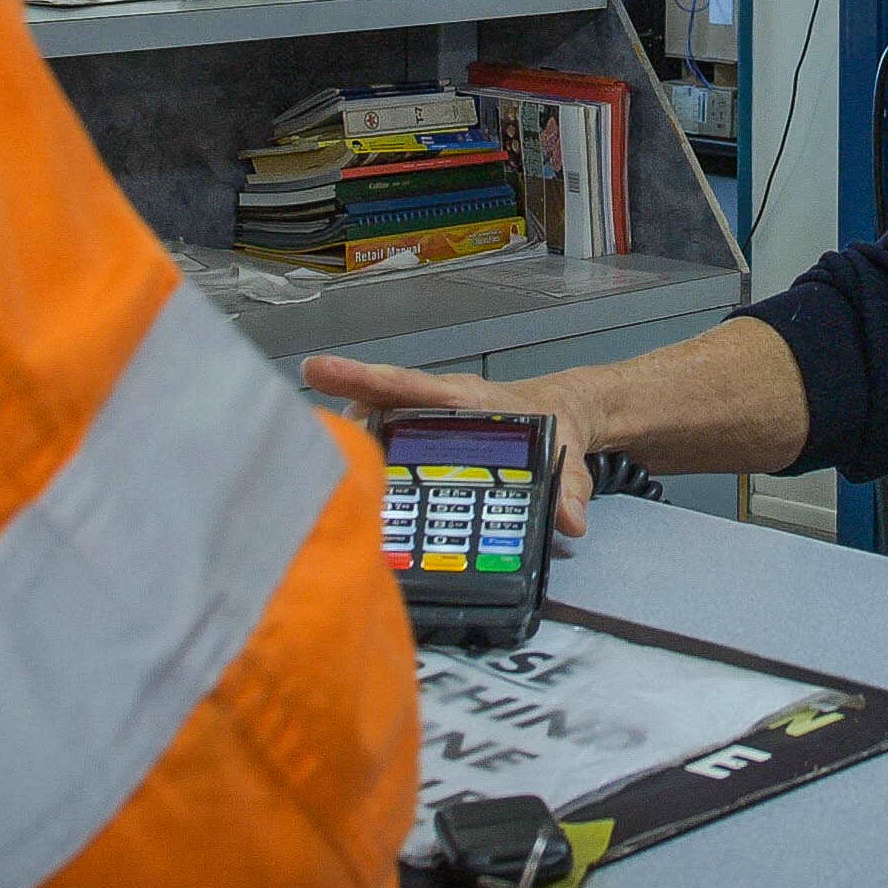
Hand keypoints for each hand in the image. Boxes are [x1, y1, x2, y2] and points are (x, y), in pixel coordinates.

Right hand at [299, 356, 599, 535]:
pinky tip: (354, 479)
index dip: (362, 378)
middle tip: (317, 444)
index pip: (409, 384)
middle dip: (345, 415)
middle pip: (381, 400)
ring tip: (329, 469)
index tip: (319, 369)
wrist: (563, 411)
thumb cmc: (556, 420)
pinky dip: (367, 451)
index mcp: (466, 398)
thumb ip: (569, 484)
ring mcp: (431, 416)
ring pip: (379, 418)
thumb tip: (569, 518)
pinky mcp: (428, 433)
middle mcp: (440, 401)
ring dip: (353, 438)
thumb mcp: (568, 449)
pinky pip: (389, 434)